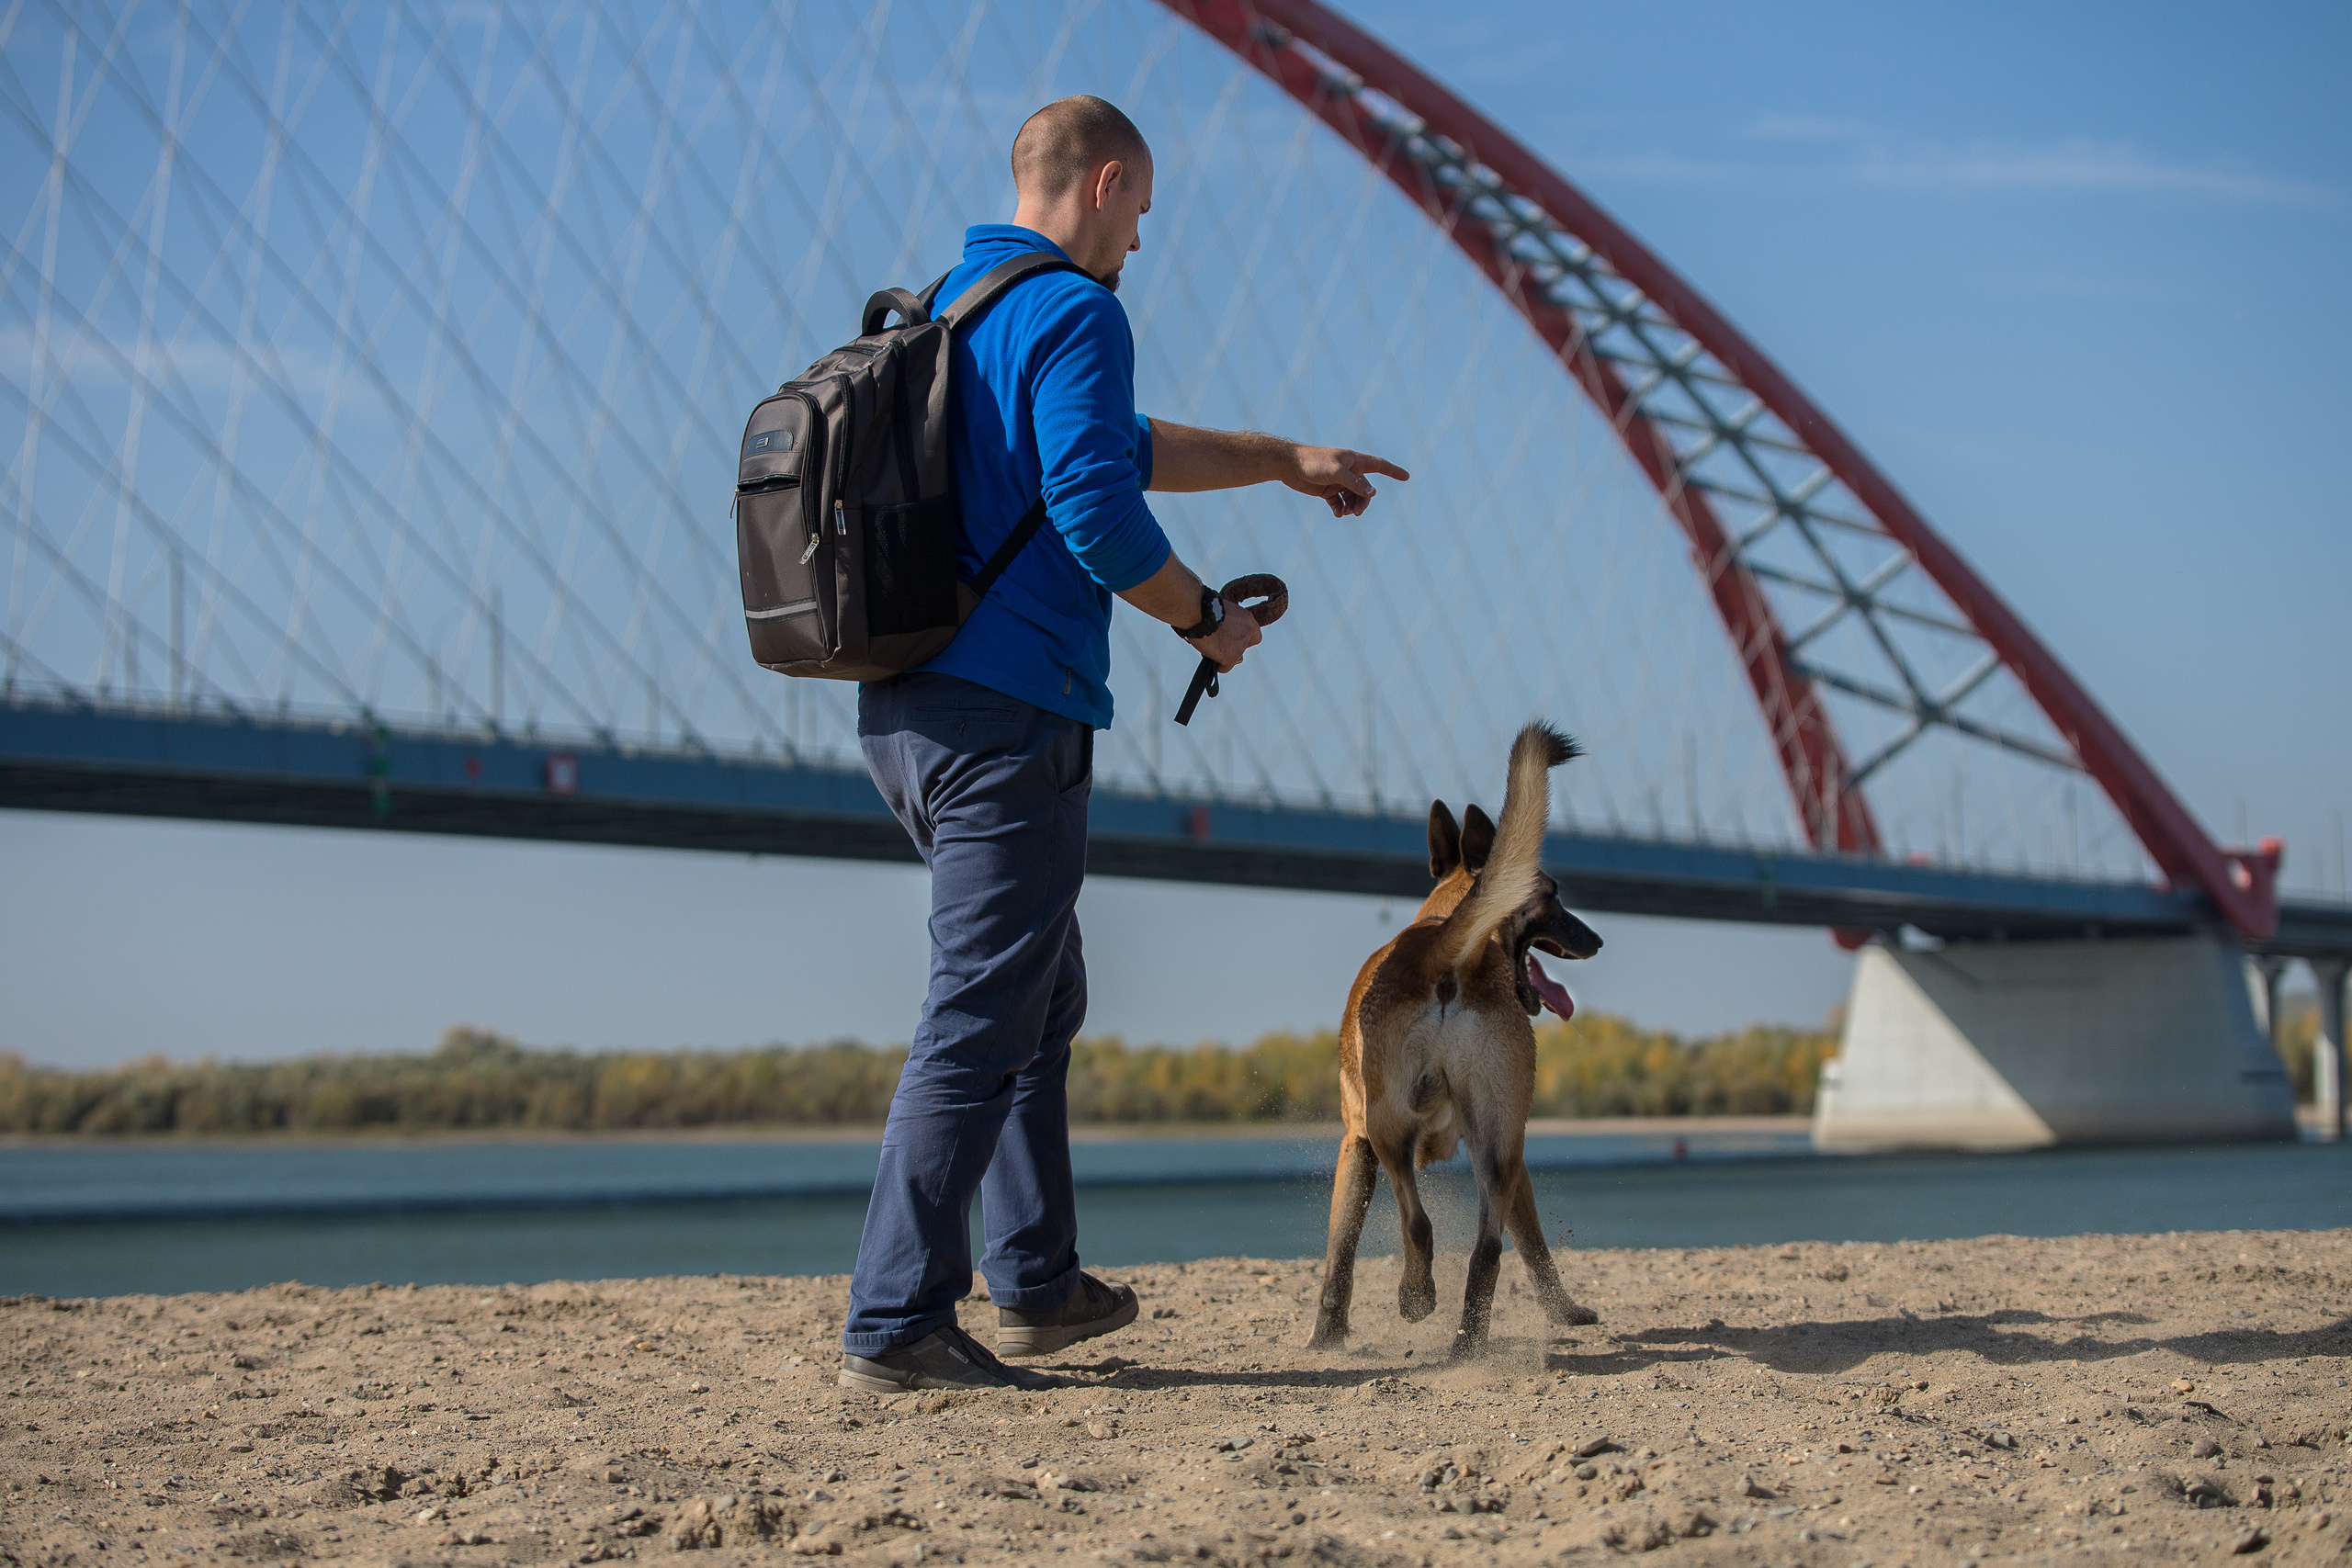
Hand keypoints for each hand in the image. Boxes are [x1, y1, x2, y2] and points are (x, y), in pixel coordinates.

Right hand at [1185, 600, 1262, 673]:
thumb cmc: (1204, 608)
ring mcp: (1241, 645)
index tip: (1234, 639)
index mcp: (1247, 618)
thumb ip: (1229, 622)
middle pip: (1245, 647)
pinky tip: (1209, 657)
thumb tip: (1224, 631)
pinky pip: (1226, 667)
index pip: (1255, 635)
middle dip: (1234, 647)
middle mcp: (1247, 632)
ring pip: (1235, 658)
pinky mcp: (1231, 656)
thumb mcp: (1223, 611)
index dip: (1245, 639)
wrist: (1198, 612)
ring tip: (1209, 648)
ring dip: (1224, 655)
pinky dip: (1218, 665)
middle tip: (1221, 645)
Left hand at [1283, 445, 1410, 517]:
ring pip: (1353, 498)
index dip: (1393, 471)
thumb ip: (1354, 483)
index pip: (1379, 465)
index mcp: (1354, 460)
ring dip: (1352, 507)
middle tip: (1356, 512)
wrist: (1288, 465)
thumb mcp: (1335, 472)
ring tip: (1344, 514)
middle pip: (1365, 488)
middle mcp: (1349, 470)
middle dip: (1363, 501)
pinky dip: (1340, 509)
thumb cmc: (1312, 462)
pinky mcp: (1327, 490)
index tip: (1407, 477)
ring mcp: (1338, 481)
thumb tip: (1372, 493)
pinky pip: (1340, 502)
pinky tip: (1337, 513)